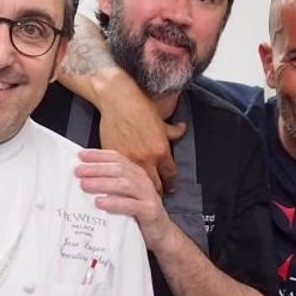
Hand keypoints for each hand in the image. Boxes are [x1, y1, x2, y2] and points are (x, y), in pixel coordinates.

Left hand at [74, 149, 169, 246]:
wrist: (162, 234)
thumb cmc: (139, 215)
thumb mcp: (125, 196)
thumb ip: (110, 186)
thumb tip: (84, 177)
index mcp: (136, 173)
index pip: (116, 158)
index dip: (98, 155)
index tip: (80, 156)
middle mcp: (143, 181)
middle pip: (118, 169)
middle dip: (96, 168)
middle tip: (78, 171)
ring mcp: (148, 195)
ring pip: (124, 184)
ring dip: (102, 183)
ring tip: (85, 185)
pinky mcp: (150, 211)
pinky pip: (131, 205)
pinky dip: (114, 203)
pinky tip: (100, 203)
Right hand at [76, 22, 184, 195]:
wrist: (118, 99)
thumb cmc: (140, 106)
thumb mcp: (161, 120)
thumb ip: (172, 131)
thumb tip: (182, 130)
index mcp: (161, 151)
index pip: (170, 176)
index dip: (171, 185)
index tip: (170, 189)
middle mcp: (146, 159)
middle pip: (155, 185)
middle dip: (157, 192)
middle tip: (156, 196)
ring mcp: (129, 159)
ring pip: (137, 184)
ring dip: (140, 189)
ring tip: (141, 193)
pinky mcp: (114, 157)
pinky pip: (120, 174)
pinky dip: (124, 179)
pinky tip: (124, 182)